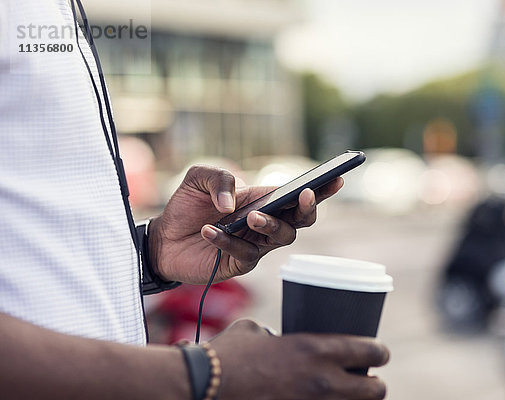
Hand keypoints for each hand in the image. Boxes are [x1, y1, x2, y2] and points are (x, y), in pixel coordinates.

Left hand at [148, 165, 342, 283]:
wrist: (162, 238)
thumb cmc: (186, 206)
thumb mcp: (198, 179)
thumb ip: (218, 178)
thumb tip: (234, 203)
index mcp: (262, 200)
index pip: (296, 195)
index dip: (320, 189)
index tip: (336, 178)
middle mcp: (265, 224)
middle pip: (300, 220)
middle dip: (307, 208)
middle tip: (304, 195)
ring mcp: (255, 245)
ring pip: (281, 238)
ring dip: (271, 225)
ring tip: (250, 216)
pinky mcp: (239, 263)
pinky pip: (246, 254)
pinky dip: (229, 241)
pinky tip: (209, 231)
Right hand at [209, 320, 388, 399]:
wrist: (204, 385)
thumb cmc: (228, 354)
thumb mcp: (257, 332)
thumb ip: (276, 337)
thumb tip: (276, 341)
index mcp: (316, 349)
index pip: (370, 351)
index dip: (380, 352)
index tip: (378, 353)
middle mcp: (323, 381)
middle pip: (376, 390)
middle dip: (374, 385)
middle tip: (365, 379)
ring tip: (345, 394)